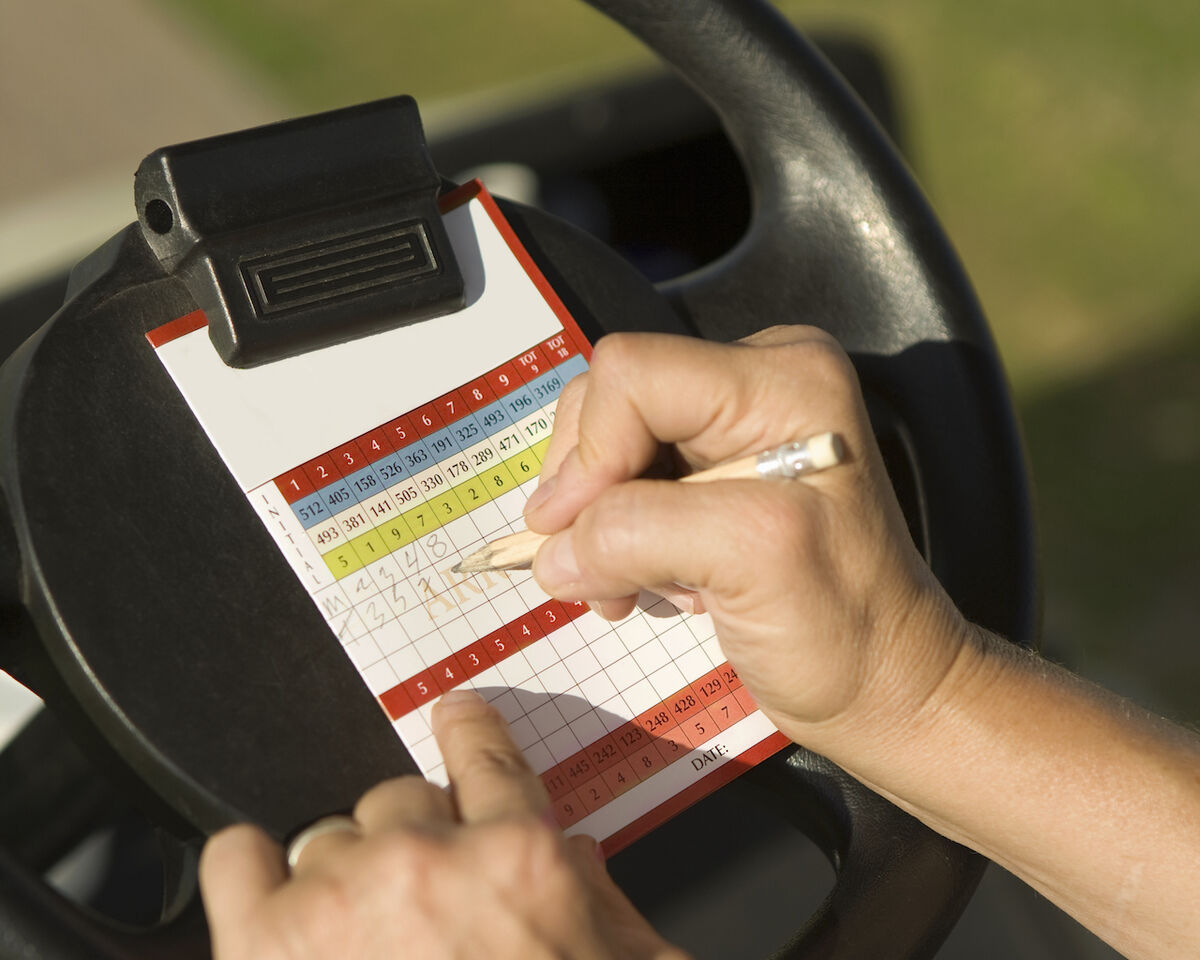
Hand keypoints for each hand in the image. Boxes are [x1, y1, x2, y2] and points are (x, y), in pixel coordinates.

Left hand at [200, 690, 688, 959]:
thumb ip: (601, 904)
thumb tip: (578, 862)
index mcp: (519, 859)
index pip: (484, 756)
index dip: (466, 731)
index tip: (455, 718)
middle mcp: (430, 861)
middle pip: (398, 799)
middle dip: (410, 843)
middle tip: (422, 906)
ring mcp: (346, 899)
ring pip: (327, 836)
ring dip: (343, 878)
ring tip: (361, 942)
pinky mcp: (270, 946)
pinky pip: (236, 860)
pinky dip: (247, 871)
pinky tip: (268, 896)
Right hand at [523, 326, 972, 753]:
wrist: (880, 686)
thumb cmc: (847, 630)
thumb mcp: (751, 562)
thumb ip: (639, 534)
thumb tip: (553, 548)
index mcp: (781, 379)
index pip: (632, 376)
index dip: (590, 454)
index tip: (574, 536)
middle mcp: (753, 384)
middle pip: (608, 405)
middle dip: (591, 495)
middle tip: (606, 573)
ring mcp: (729, 428)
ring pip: (605, 448)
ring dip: (601, 528)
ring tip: (641, 587)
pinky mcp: (710, 470)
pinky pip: (622, 484)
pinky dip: (617, 541)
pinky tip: (656, 582)